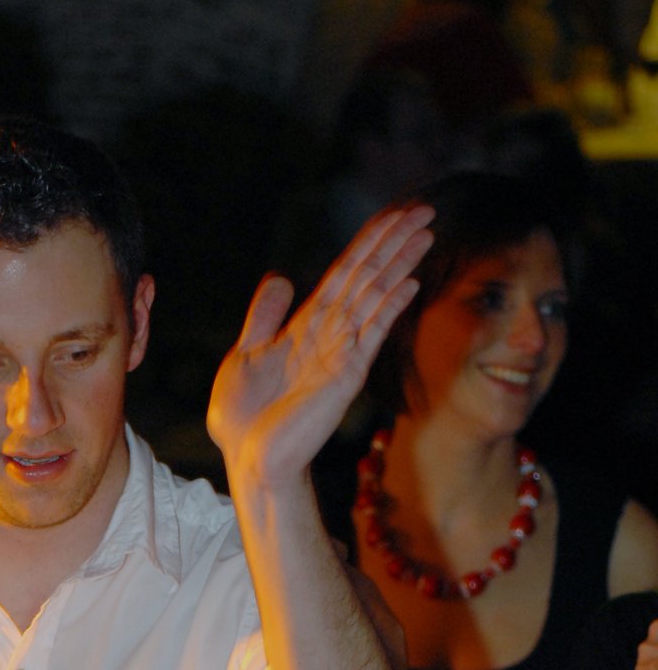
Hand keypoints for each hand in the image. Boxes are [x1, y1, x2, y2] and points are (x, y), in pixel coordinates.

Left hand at [207, 204, 433, 482]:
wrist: (248, 459)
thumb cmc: (244, 418)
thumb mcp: (245, 355)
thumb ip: (264, 317)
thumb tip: (281, 277)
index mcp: (307, 327)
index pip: (344, 275)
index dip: (368, 243)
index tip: (394, 216)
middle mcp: (330, 336)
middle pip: (366, 278)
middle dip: (393, 243)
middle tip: (426, 210)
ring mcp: (342, 355)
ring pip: (374, 298)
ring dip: (399, 264)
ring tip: (425, 233)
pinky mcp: (345, 378)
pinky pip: (370, 334)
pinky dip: (388, 307)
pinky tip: (408, 282)